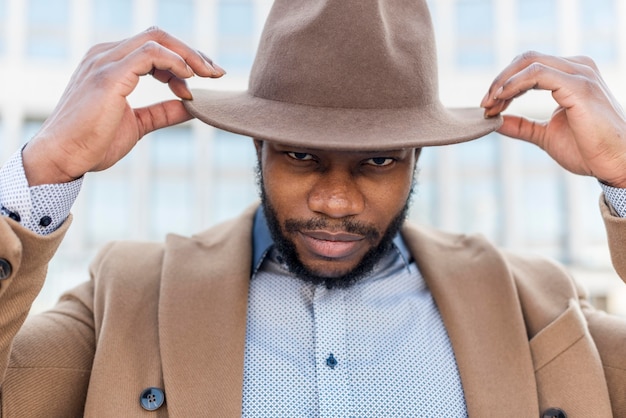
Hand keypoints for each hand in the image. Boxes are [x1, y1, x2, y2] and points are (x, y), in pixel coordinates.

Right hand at [22, 27, 223, 185]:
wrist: (62, 159)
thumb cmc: (93, 143)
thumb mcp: (138, 124)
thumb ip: (163, 112)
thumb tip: (191, 106)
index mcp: (111, 63)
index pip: (155, 47)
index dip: (185, 61)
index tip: (205, 82)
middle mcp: (106, 55)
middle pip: (159, 36)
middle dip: (193, 53)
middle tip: (217, 73)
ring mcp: (105, 62)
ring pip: (157, 39)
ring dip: (189, 56)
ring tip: (208, 76)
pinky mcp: (108, 76)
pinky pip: (149, 54)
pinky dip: (174, 63)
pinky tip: (188, 80)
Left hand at [481, 51, 625, 187]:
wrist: (616, 163)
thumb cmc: (588, 150)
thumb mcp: (546, 135)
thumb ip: (522, 126)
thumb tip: (495, 121)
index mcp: (571, 75)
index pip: (529, 66)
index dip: (504, 84)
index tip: (488, 107)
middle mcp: (577, 68)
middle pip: (526, 59)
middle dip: (499, 81)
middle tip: (485, 105)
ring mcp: (580, 74)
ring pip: (529, 62)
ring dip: (502, 83)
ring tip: (490, 105)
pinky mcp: (579, 86)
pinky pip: (537, 74)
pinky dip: (514, 85)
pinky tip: (502, 100)